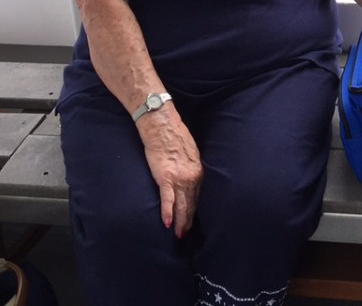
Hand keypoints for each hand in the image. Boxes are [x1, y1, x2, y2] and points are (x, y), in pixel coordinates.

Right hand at [137, 105, 202, 237]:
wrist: (162, 126)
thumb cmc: (175, 136)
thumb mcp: (191, 152)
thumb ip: (191, 167)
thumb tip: (190, 176)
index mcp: (198, 171)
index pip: (198, 196)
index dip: (195, 209)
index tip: (193, 219)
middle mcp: (192, 177)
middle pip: (191, 203)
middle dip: (188, 220)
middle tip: (185, 233)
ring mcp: (179, 179)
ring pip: (181, 205)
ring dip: (180, 221)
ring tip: (179, 234)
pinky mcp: (165, 178)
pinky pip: (168, 199)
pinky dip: (168, 212)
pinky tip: (167, 224)